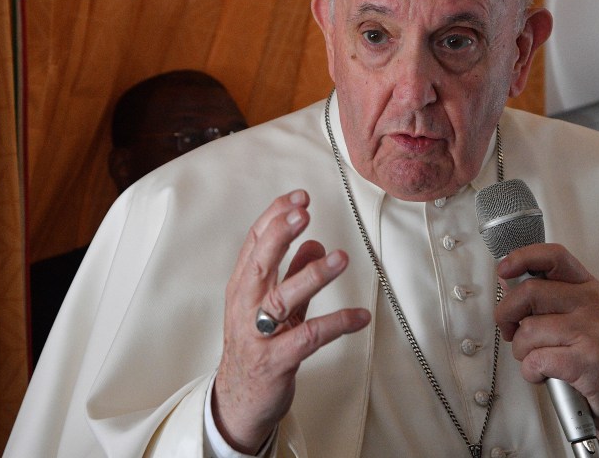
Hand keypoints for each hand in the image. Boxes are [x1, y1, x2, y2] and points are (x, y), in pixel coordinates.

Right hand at [212, 189, 370, 453]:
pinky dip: (335, 325)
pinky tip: (359, 316)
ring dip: (312, 275)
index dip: (274, 217)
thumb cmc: (256, 346)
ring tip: (340, 258)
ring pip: (283, 298)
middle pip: (259, 263)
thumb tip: (314, 243)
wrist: (238, 401)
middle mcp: (246, 306)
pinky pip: (307, 338)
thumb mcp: (272, 305)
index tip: (299, 197)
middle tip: (303, 212)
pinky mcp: (276, 361)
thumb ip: (290, 273)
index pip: (254, 243)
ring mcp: (259, 334)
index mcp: (243, 287)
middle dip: (280, 235)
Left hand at [495, 243, 598, 455]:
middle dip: (506, 315)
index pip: (554, 256)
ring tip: (538, 357)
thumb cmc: (587, 353)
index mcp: (587, 287)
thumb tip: (507, 278)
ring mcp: (593, 331)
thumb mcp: (571, 315)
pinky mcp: (588, 361)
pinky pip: (535, 360)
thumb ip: (541, 296)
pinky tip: (545, 373)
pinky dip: (530, 372)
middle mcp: (593, 304)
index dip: (523, 257)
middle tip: (511, 330)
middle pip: (528, 292)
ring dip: (521, 350)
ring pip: (527, 330)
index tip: (503, 269)